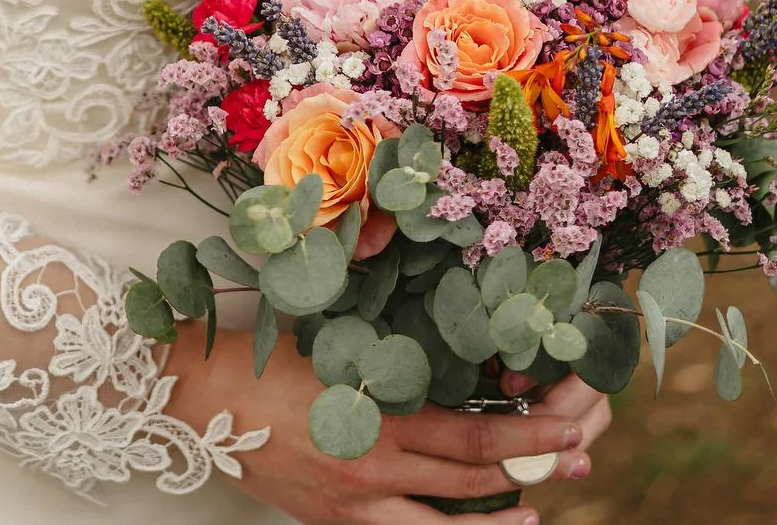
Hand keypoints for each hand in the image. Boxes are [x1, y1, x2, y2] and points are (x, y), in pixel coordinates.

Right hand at [169, 325, 609, 524]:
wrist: (197, 401)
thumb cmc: (262, 351)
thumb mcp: (327, 324)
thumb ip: (379, 318)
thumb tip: (418, 276)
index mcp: (377, 408)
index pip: (472, 435)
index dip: (527, 435)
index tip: (569, 424)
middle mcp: (375, 465)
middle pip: (471, 479)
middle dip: (533, 468)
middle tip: (580, 457)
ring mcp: (357, 503)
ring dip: (499, 518)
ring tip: (541, 513)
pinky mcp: (336, 524)